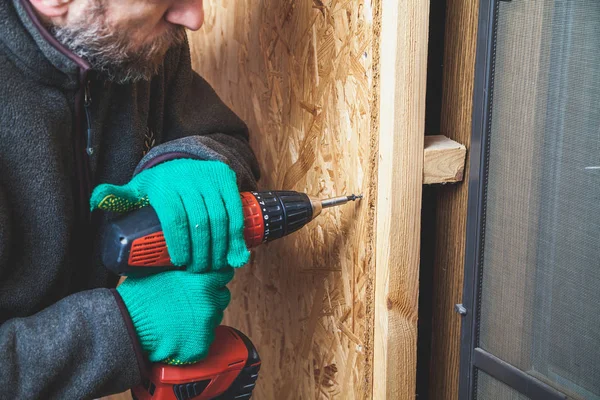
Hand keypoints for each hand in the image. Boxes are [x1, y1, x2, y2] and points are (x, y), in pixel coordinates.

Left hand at [90, 159, 248, 272]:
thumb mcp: (139, 187)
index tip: (180, 262)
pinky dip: (238, 236)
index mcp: (164, 185)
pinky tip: (237, 255)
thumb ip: (119, 196)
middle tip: (198, 269)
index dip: (179, 243)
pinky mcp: (226, 180)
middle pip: (200, 221)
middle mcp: (189, 180)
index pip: (174, 218)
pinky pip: (235, 211)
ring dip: (221, 247)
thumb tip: (96, 201)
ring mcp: (210, 179)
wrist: (188, 159)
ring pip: (220, 218)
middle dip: (201, 250)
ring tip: (215, 266)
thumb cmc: (161, 183)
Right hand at [117, 268, 233, 363]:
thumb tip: (193, 263)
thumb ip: (185, 269)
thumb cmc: (138, 297)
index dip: (215, 276)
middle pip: (221, 297)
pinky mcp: (199, 347)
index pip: (224, 274)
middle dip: (210, 297)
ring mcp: (206, 326)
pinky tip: (177, 334)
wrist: (126, 326)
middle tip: (190, 301)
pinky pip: (203, 341)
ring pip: (213, 319)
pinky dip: (193, 339)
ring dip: (202, 318)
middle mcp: (209, 303)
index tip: (209, 279)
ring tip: (179, 319)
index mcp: (202, 281)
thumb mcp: (164, 271)